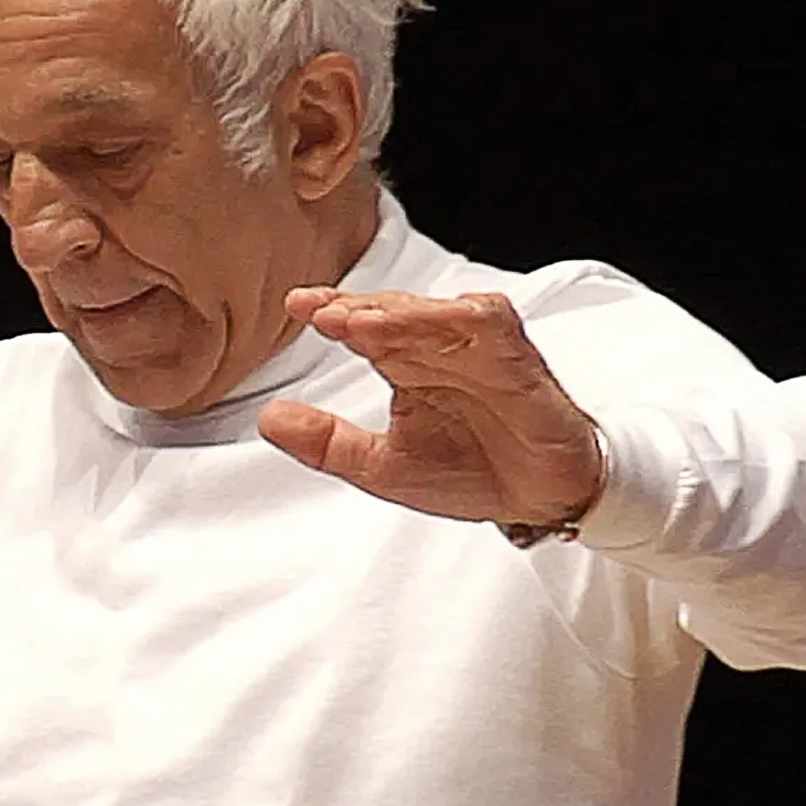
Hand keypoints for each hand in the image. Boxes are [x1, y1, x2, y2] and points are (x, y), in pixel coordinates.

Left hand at [257, 288, 603, 528]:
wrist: (538, 499)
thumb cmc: (470, 471)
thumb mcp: (383, 467)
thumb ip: (327, 443)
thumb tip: (268, 418)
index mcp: (405, 364)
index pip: (362, 325)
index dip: (329, 311)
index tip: (294, 306)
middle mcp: (440, 348)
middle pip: (394, 310)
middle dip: (357, 307)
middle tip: (319, 311)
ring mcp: (480, 349)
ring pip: (437, 312)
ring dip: (400, 313)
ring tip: (360, 322)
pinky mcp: (518, 359)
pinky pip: (491, 325)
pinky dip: (461, 320)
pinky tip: (435, 322)